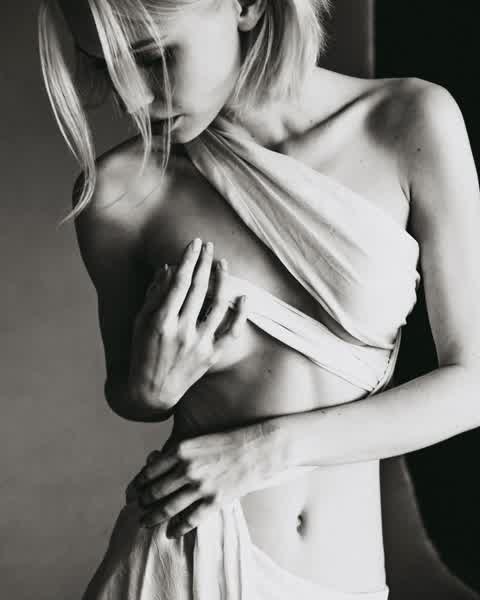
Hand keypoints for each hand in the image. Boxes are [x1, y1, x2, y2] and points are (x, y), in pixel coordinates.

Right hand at [127, 237, 248, 411]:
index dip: (189, 259)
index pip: (180, 282)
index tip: (195, 243)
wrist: (152, 391)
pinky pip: (231, 332)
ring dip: (222, 281)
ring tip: (222, 263)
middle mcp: (182, 331)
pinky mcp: (211, 355)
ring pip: (218, 305)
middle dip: (204, 263)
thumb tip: (169, 268)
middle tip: (209, 246)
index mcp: (162, 321)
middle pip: (199, 289)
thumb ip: (154, 295)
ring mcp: (199, 344)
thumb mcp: (140, 323)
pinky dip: (240, 314)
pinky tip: (243, 296)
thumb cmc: (142, 352)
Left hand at [127, 424, 273, 537]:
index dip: (138, 485)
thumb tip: (155, 463)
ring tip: (145, 523)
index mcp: (181, 450)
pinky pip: (190, 520)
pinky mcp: (214, 501)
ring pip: (168, 507)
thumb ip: (177, 453)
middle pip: (155, 492)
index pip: (150, 472)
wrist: (256, 449)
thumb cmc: (227, 442)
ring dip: (153, 517)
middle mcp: (187, 469)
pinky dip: (177, 528)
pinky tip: (170, 533)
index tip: (133, 492)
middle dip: (143, 503)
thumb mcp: (197, 439)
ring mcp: (201, 486)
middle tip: (138, 508)